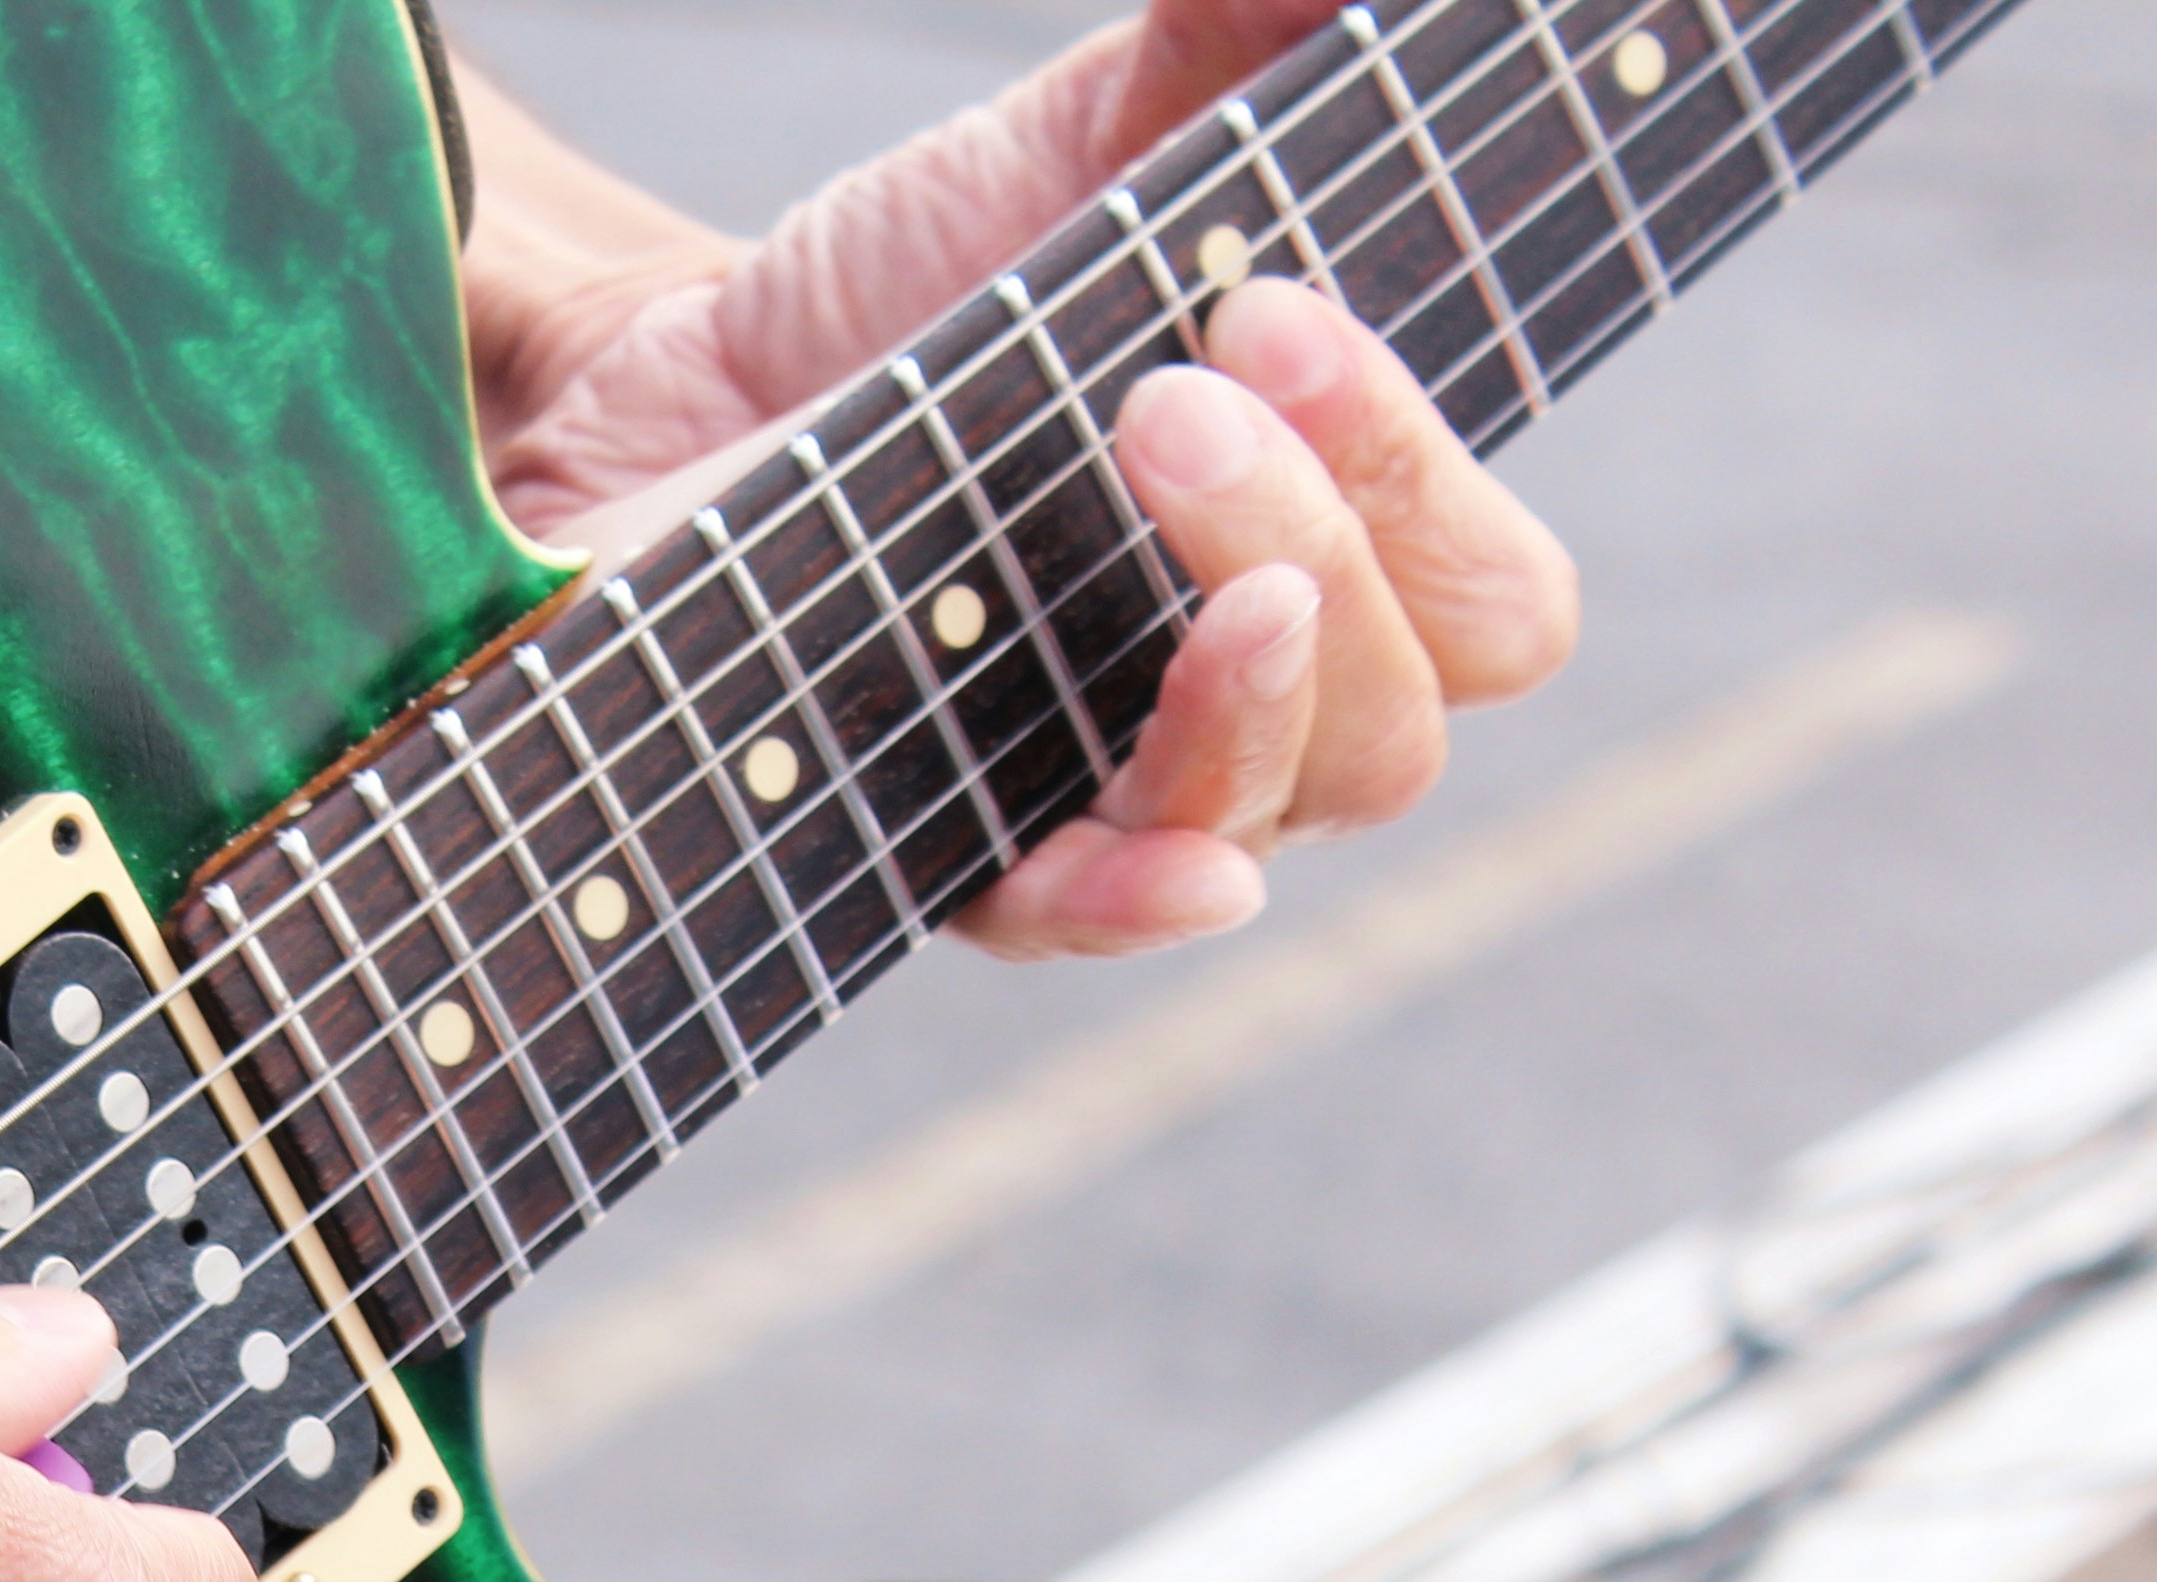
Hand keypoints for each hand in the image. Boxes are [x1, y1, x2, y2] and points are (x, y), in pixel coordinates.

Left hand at [453, 0, 1578, 956]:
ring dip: (1247, 666)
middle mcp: (1246, 699)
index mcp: (1329, 554)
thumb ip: (1239, 50)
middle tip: (1177, 388)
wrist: (669, 398)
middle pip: (1403, 719)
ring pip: (1276, 803)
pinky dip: (1141, 897)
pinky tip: (1185, 864)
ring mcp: (1101, 786)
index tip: (1276, 304)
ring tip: (1146, 467)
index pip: (1487, 596)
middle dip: (1335, 537)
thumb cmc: (916, 300)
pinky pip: (1080, 920)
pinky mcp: (939, 848)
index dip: (1426, 468)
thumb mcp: (1092, 147)